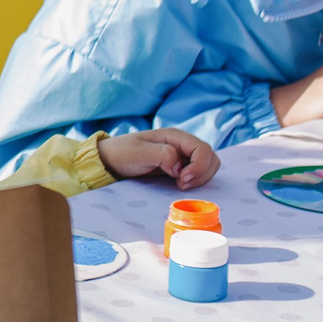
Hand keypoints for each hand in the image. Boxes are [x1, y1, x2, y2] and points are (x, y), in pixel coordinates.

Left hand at [94, 128, 217, 189]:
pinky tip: (180, 184)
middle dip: (202, 173)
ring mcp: (183, 155)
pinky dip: (196, 180)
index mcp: (175, 136)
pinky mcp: (180, 167)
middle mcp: (183, 144)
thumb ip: (162, 155)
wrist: (112, 161)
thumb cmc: (123, 153)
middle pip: (210, 157)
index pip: (203, 149)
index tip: (182, 178)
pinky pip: (199, 172)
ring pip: (208, 165)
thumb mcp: (139, 153)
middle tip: (181, 184)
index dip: (199, 166)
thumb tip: (180, 166)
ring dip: (201, 177)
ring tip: (181, 185)